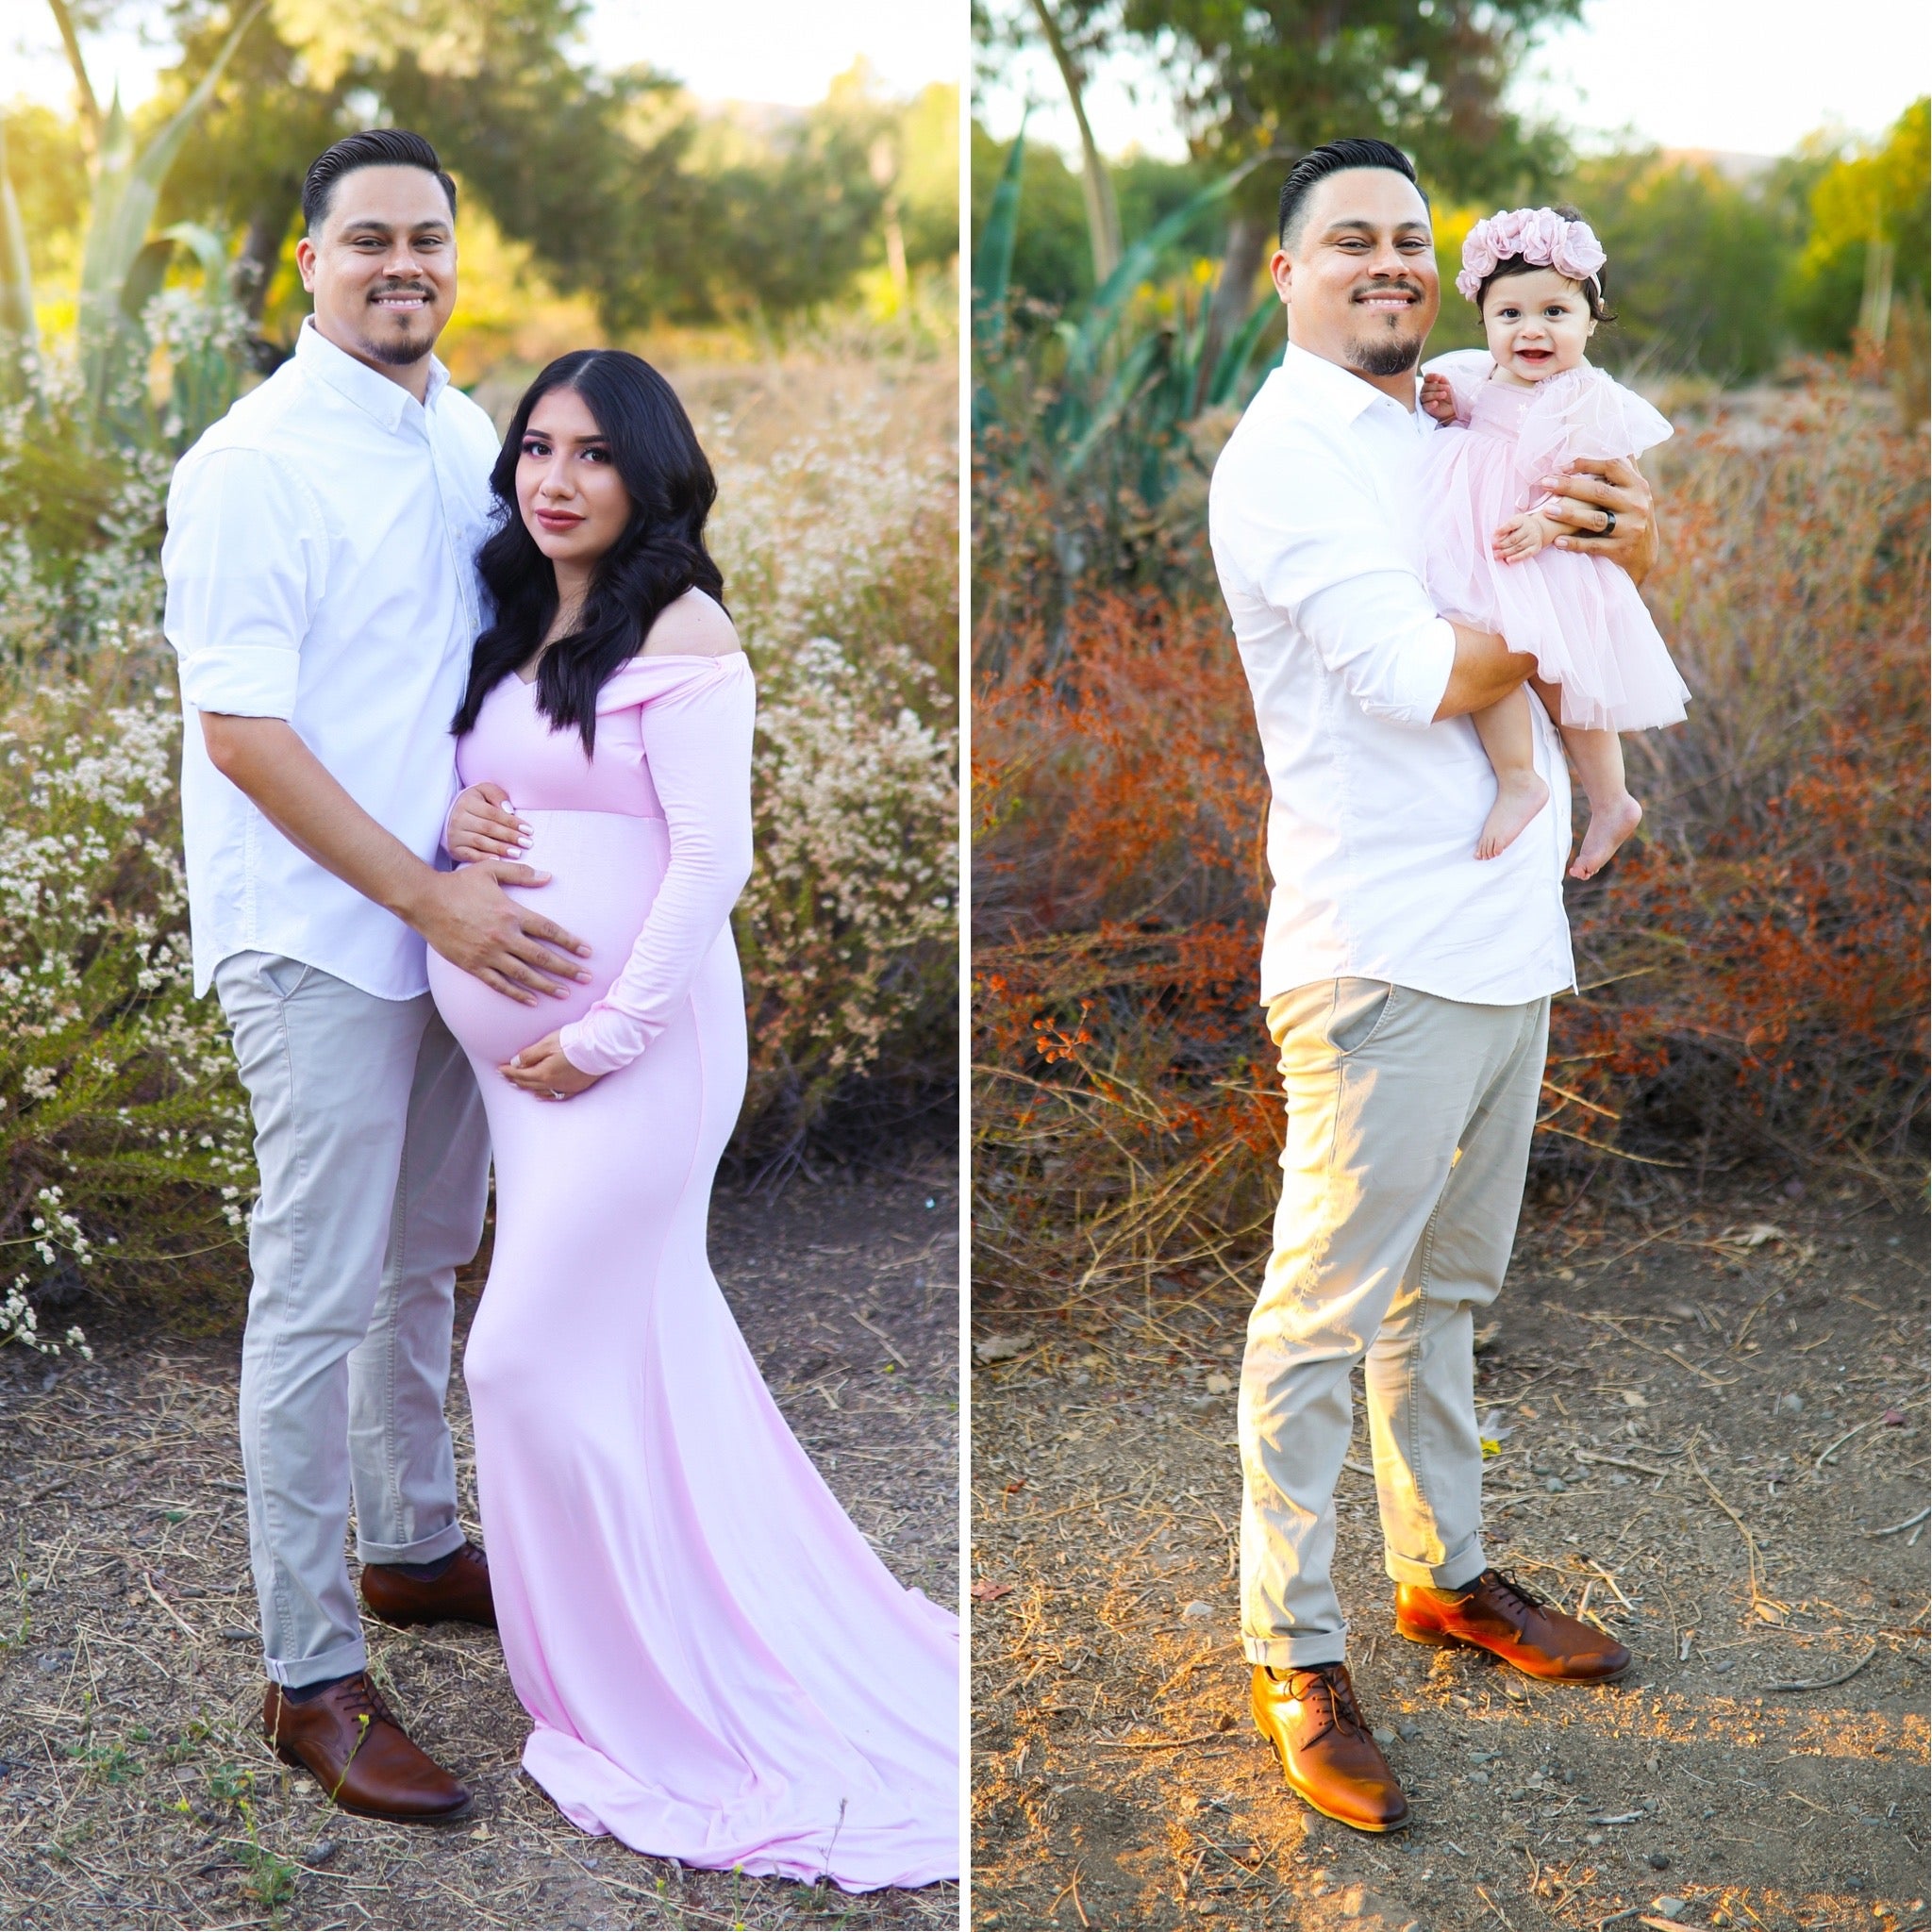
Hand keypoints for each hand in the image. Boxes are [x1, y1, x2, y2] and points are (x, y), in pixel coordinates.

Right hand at [412, 863, 591, 1005]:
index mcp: (511, 913)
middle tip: (587, 978)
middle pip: (542, 957)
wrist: (425, 900)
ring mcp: (488, 953)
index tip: (587, 952)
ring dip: (547, 985)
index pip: (549, 931)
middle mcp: (503, 936)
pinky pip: (499, 984)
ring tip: (566, 993)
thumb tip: (549, 876)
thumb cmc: (458, 883)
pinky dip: (517, 994)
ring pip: (524, 975)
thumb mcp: (491, 870)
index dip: (570, 942)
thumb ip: (521, 873)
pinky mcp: (473, 965)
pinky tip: (532, 1001)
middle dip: (567, 969)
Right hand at [446, 782, 530, 864]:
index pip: (493, 813)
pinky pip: (469, 855)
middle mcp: (458, 818)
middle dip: (510, 836)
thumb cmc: (476, 803)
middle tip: (527, 843)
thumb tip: (508, 810)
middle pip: (488, 828)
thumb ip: (497, 795)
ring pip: (480, 842)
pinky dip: (483, 858)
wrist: (453, 815)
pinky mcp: (454, 848)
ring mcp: (455, 834)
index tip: (529, 830)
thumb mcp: (485, 791)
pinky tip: (497, 861)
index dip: (512, 822)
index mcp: (467, 802)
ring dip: (500, 848)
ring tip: (517, 853)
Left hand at [501, 1030, 599, 1100]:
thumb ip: (529, 1054)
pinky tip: (540, 1097)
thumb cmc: (574, 1042)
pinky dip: (545, 1097)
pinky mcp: (576, 1087)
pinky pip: (556, 1096)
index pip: (520, 1074)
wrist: (601, 1048)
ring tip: (517, 1085)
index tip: (499, 1069)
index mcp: (543, 1073)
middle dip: (514, 1080)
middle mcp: (552, 1084)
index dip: (508, 1072)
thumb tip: (515, 1063)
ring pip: (540, 1091)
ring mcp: (565, 1087)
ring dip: (527, 1088)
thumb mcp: (547, 1043)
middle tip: (504, 1077)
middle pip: (528, 1084)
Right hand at [1419, 372, 1457, 422]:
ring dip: (1435, 394)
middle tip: (1447, 388)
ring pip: (1425, 396)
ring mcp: (1425, 400)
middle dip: (1437, 386)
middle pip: (1426, 386)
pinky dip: (1430, 404)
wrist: (1453, 407)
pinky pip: (1426, 405)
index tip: (1439, 377)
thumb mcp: (1448, 385)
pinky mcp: (1427, 408)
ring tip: (1444, 395)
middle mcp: (1426, 391)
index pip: (1427, 378)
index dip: (1432, 376)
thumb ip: (1443, 380)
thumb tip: (1440, 377)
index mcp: (1430, 383)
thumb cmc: (1450, 395)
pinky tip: (1436, 403)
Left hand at [1493, 510, 1554, 564]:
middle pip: (1514, 538)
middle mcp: (1529, 528)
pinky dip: (1516, 558)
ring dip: (1506, 552)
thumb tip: (1495, 538)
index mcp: (1521, 520)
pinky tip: (1508, 560)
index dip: (1502, 530)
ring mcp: (1534, 538)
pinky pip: (1526, 554)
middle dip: (1502, 544)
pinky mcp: (1536, 548)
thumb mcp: (1513, 522)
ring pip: (1518, 547)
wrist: (1538, 529)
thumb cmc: (1520, 527)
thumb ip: (1504, 528)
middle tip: (1493, 547)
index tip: (1494, 535)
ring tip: (1497, 555)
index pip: (1512, 524)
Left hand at [1537, 455, 1659, 583]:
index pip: (1612, 466)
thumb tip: (1610, 434)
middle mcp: (1636, 504)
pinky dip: (1575, 543)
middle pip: (1599, 492)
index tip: (1561, 466)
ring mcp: (1630, 528)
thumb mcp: (1633, 489)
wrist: (1645, 553)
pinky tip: (1557, 541)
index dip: (1586, 463)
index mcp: (1637, 485)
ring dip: (1569, 515)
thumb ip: (1622, 467)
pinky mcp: (1621, 549)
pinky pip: (1594, 545)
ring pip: (1596, 520)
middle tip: (1544, 483)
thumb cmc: (1630, 513)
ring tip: (1545, 511)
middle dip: (1569, 487)